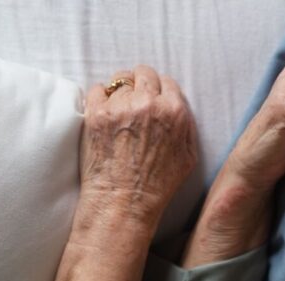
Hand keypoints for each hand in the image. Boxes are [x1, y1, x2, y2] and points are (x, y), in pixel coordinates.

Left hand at [77, 65, 198, 225]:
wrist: (123, 203)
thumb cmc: (157, 186)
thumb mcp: (188, 157)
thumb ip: (186, 125)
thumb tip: (176, 107)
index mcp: (175, 111)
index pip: (166, 81)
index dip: (158, 90)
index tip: (151, 99)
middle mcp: (149, 103)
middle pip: (143, 73)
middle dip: (139, 84)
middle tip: (133, 100)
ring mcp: (121, 106)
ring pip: (119, 81)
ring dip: (119, 92)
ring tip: (117, 112)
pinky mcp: (97, 113)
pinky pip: (98, 89)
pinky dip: (99, 98)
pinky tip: (103, 115)